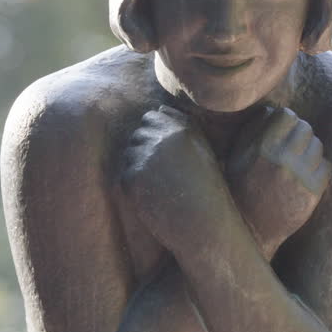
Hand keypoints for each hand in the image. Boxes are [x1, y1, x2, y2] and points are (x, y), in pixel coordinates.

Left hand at [121, 106, 222, 240]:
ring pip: (129, 154)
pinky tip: (154, 197)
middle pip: (138, 134)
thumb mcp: (202, 150)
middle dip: (145, 150)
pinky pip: (124, 175)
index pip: (152, 117)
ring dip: (139, 168)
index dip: (156, 135)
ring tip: (161, 186)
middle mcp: (162, 137)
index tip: (167, 154)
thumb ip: (182, 126)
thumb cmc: (206, 189)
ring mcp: (146, 155)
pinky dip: (135, 187)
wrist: (203, 223)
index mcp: (181, 128)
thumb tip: (160, 108)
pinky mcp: (133, 176)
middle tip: (164, 174)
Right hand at [225, 107, 330, 259]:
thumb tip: (273, 109)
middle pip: (306, 128)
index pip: (287, 116)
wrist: (250, 229)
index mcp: (262, 148)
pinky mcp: (312, 192)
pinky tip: (305, 176)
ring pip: (317, 146)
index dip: (286, 121)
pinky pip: (326, 167)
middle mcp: (282, 160)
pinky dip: (318, 169)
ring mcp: (299, 177)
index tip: (282, 130)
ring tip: (296, 163)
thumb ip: (253, 129)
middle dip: (299, 135)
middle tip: (291, 147)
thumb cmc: (241, 188)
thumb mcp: (237, 156)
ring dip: (309, 151)